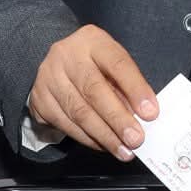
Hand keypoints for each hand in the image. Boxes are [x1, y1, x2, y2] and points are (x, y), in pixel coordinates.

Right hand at [29, 24, 157, 160]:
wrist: (57, 63)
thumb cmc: (94, 64)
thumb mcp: (112, 63)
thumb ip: (126, 85)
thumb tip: (142, 116)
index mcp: (92, 40)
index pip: (117, 63)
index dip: (135, 89)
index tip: (151, 112)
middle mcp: (66, 55)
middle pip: (94, 90)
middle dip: (118, 119)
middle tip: (136, 139)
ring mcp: (49, 77)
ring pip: (79, 112)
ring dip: (105, 136)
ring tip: (124, 150)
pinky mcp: (39, 100)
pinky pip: (66, 125)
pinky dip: (88, 139)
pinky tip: (104, 145)